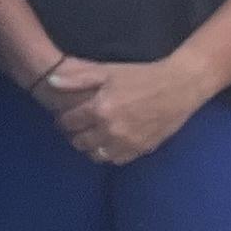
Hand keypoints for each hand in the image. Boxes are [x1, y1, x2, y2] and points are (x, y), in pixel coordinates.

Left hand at [39, 56, 205, 164]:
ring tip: (92, 136)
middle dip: (74, 135)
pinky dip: (109, 153)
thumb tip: (50, 81)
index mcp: (99, 108)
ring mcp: (126, 142)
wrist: (179, 87)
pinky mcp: (141, 149)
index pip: (68, 123)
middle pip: (79, 142)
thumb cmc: (142, 76)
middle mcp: (110, 129)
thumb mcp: (108, 71)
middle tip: (77, 128)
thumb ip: (78, 78)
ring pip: (96, 155)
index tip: (64, 117)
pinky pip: (116, 160)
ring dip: (90, 147)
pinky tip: (110, 142)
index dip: (63, 120)